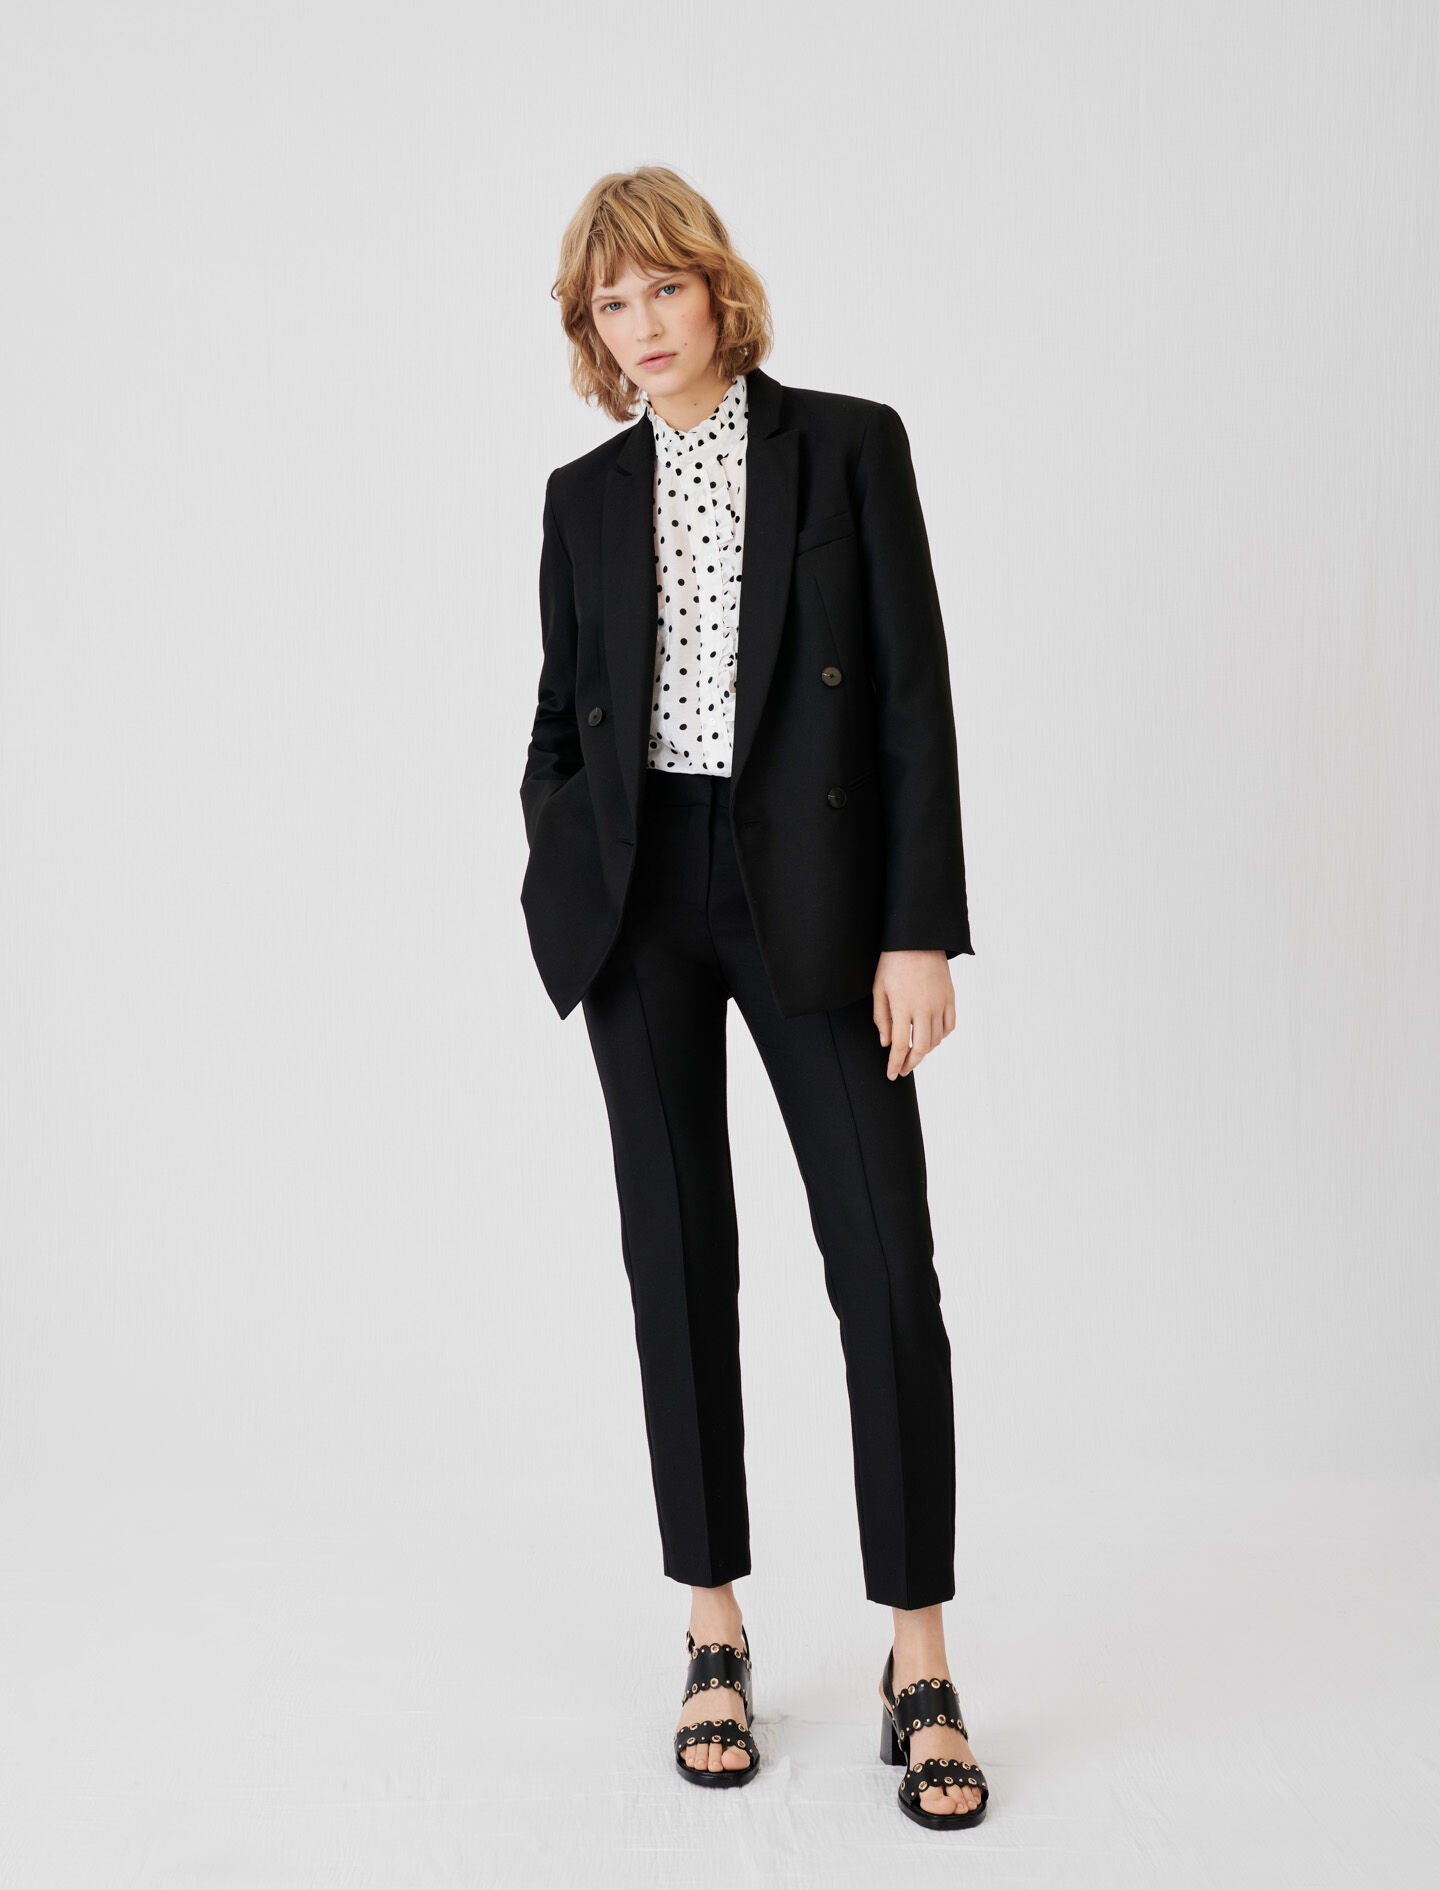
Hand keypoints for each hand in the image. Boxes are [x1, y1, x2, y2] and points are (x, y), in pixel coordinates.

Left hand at [872, 950, 954, 1079]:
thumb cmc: (893, 961)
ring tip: (914, 1052)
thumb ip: (881, 1017)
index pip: (899, 1045)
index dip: (895, 1063)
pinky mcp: (950, 997)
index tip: (892, 1075)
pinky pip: (950, 1025)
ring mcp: (939, 1003)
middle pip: (921, 1047)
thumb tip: (885, 1043)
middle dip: (911, 1063)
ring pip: (936, 1039)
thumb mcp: (878, 988)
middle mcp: (924, 1008)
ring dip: (925, 1050)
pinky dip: (941, 1036)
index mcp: (903, 1006)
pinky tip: (932, 1037)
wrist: (918, 938)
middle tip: (903, 1069)